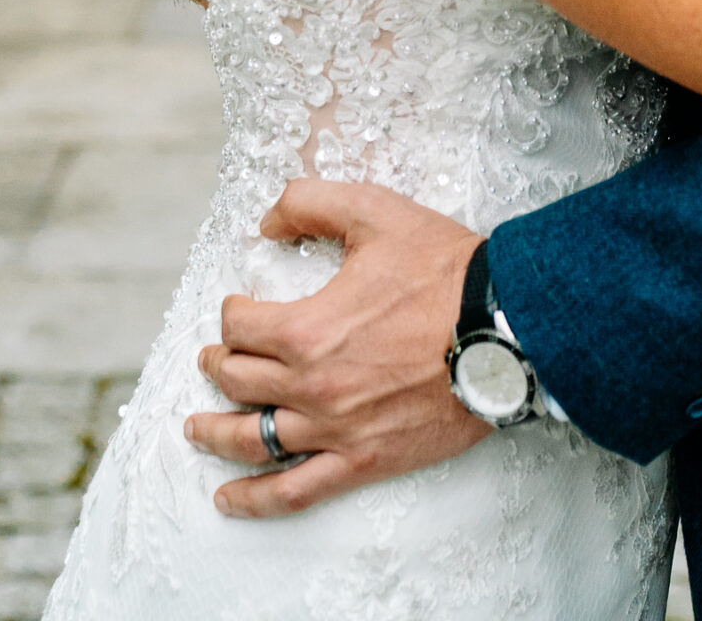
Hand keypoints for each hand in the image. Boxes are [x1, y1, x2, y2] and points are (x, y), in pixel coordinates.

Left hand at [188, 178, 484, 518]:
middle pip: (238, 382)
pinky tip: (230, 499)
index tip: (239, 308)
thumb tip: (267, 221)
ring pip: (254, 441)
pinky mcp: (363, 460)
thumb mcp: (374, 211)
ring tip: (197, 429)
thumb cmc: (443, 270)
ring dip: (216, 434)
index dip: (232, 313)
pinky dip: (255, 500)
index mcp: (306, 329)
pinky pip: (296, 491)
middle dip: (218, 367)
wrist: (504, 326)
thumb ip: (310, 202)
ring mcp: (335, 429)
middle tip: (213, 361)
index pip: (240, 327)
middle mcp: (311, 386)